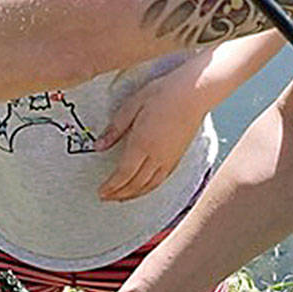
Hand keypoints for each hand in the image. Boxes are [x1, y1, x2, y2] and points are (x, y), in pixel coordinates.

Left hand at [95, 56, 212, 200]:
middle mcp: (157, 155)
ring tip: (120, 198)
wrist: (194, 93)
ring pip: (149, 185)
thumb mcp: (132, 105)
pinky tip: (143, 189)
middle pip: (136, 184)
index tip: (100, 191)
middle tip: (105, 198)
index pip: (124, 173)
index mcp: (142, 143)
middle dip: (119, 193)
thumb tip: (98, 146)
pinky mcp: (178, 157)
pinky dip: (149, 189)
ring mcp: (169, 158)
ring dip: (133, 195)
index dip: (111, 186)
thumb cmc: (163, 94)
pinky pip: (161, 180)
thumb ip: (115, 128)